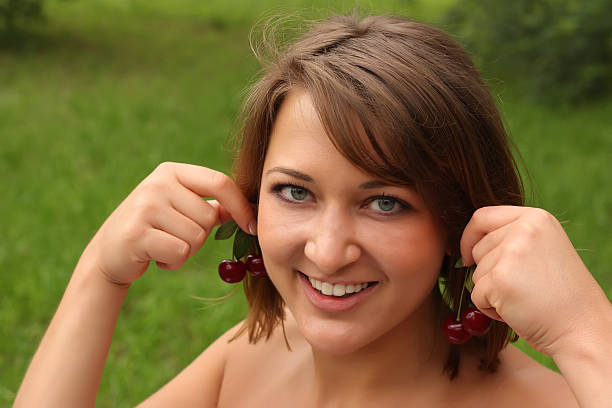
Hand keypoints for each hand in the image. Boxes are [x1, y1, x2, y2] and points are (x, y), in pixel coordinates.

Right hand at [81, 162, 254, 285]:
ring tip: (163, 244)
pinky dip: (173, 262)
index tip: (252, 227)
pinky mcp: (137, 233)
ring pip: (197, 237)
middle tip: (175, 236)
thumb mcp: (181, 207)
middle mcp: (158, 183)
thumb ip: (213, 204)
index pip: (219, 182)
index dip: (241, 206)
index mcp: (172, 171)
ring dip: (186, 251)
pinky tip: (155, 256)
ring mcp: (145, 206)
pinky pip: (180, 252)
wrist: (110, 252)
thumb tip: (251, 208)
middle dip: (199, 236)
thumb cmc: (155, 228)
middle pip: (208, 217)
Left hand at [460, 206, 607, 357]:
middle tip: (522, 288)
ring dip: (492, 292)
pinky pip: (477, 295)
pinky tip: (518, 311)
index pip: (482, 216)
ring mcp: (510, 253)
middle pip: (477, 248)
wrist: (582, 328)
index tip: (466, 255)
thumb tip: (470, 243)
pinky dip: (490, 309)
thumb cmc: (561, 294)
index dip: (469, 237)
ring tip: (524, 299)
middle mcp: (523, 229)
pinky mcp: (499, 279)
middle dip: (489, 273)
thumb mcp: (543, 249)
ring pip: (475, 273)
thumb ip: (512, 238)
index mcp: (535, 218)